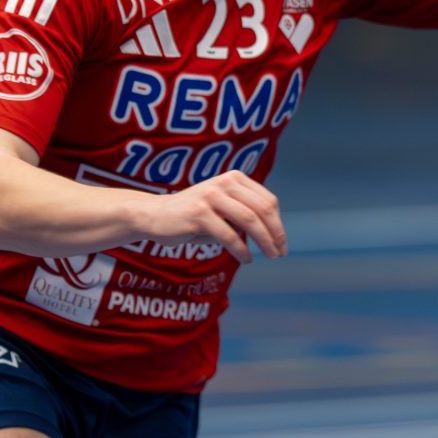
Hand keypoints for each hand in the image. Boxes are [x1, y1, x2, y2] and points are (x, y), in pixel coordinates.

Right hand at [140, 170, 285, 264]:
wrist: (155, 215)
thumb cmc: (194, 215)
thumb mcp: (222, 208)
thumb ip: (244, 213)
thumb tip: (274, 233)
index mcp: (234, 178)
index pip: (267, 201)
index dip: (278, 223)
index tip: (281, 242)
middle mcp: (224, 183)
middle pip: (262, 209)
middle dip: (275, 233)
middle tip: (280, 252)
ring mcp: (211, 196)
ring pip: (249, 220)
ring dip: (264, 241)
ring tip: (270, 256)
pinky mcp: (199, 213)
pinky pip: (229, 235)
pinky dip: (241, 250)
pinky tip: (246, 259)